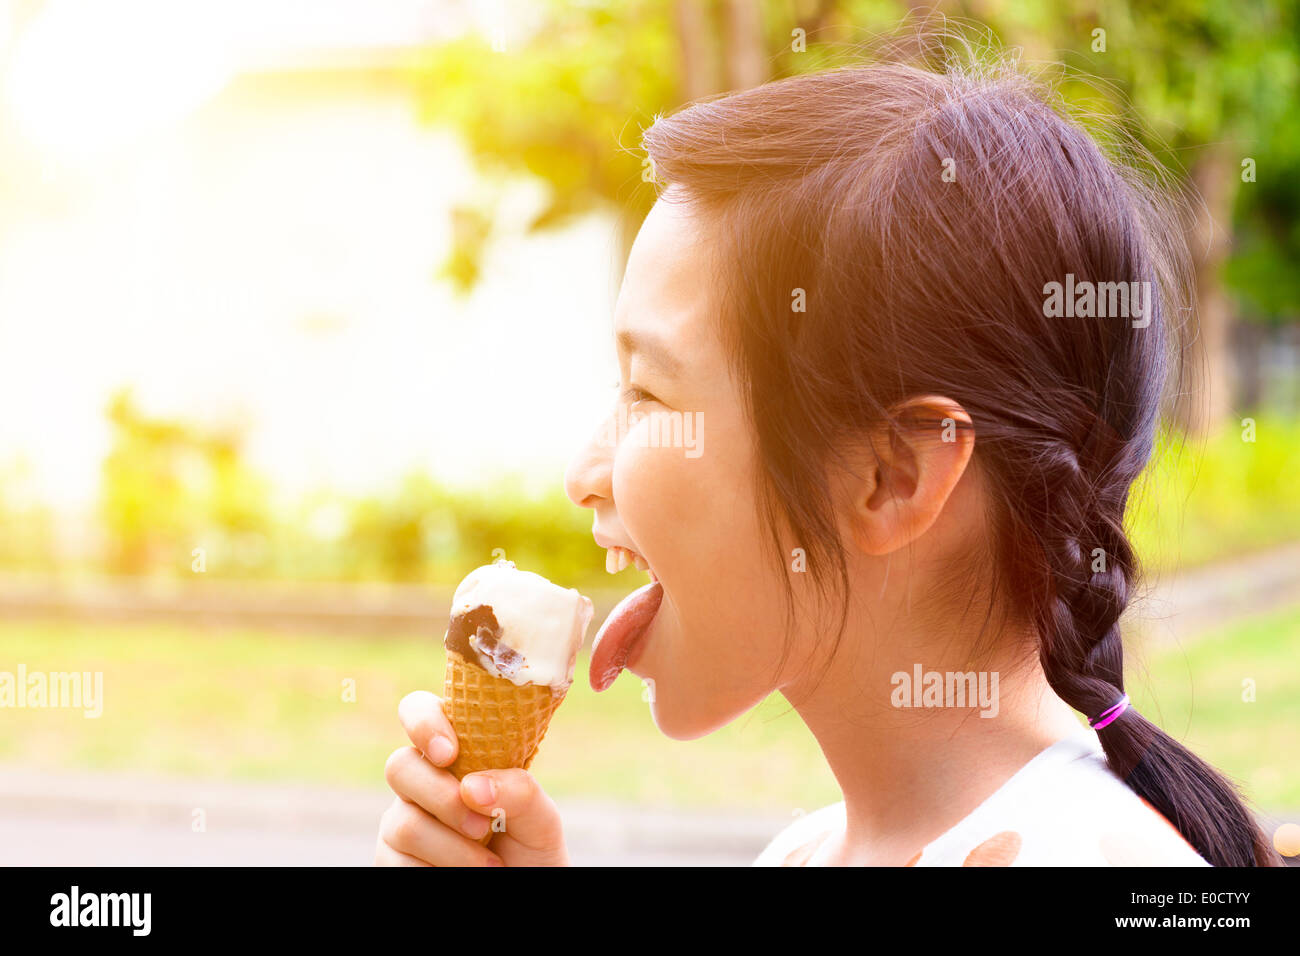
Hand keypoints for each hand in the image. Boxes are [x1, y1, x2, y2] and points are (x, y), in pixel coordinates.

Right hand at [374, 690, 570, 865]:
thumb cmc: (531, 848)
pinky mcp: (392, 860)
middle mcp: (421, 781)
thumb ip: (519, 791)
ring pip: (404, 823)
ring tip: (489, 864)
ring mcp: (402, 820)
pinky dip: (439, 871)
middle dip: (443, 798)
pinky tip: (463, 876)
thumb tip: (472, 786)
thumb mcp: (540, 817)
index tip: (450, 753)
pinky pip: (397, 862)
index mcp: (456, 754)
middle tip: (482, 826)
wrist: (525, 890)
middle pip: (400, 766)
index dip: (424, 722)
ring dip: (452, 849)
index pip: (420, 711)